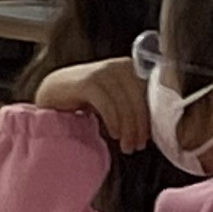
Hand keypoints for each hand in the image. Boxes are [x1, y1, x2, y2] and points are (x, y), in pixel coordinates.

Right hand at [32, 57, 150, 150]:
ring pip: (125, 104)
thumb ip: (135, 104)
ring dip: (128, 128)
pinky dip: (113, 121)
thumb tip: (157, 126)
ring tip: (126, 145)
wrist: (55, 90)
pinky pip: (108, 104)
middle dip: (140, 126)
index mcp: (131, 68)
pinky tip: (112, 134)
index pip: (151, 94)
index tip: (150, 138)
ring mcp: (103, 71)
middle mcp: (119, 66)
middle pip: (139, 99)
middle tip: (137, 146)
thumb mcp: (116, 99)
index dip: (152, 118)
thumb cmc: (89, 98)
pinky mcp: (88, 81)